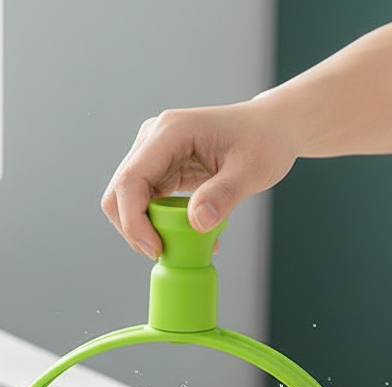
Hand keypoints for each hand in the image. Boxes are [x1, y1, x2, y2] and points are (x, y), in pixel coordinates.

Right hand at [101, 98, 299, 257]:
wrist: (272, 128)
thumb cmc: (265, 140)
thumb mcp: (251, 170)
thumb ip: (223, 195)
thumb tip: (196, 223)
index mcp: (169, 132)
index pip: (131, 180)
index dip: (134, 221)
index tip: (156, 250)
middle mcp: (153, 140)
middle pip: (119, 193)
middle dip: (134, 229)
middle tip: (165, 253)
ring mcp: (154, 154)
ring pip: (128, 201)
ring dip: (147, 229)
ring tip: (185, 243)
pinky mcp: (161, 169)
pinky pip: (147, 203)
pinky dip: (160, 225)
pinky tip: (190, 234)